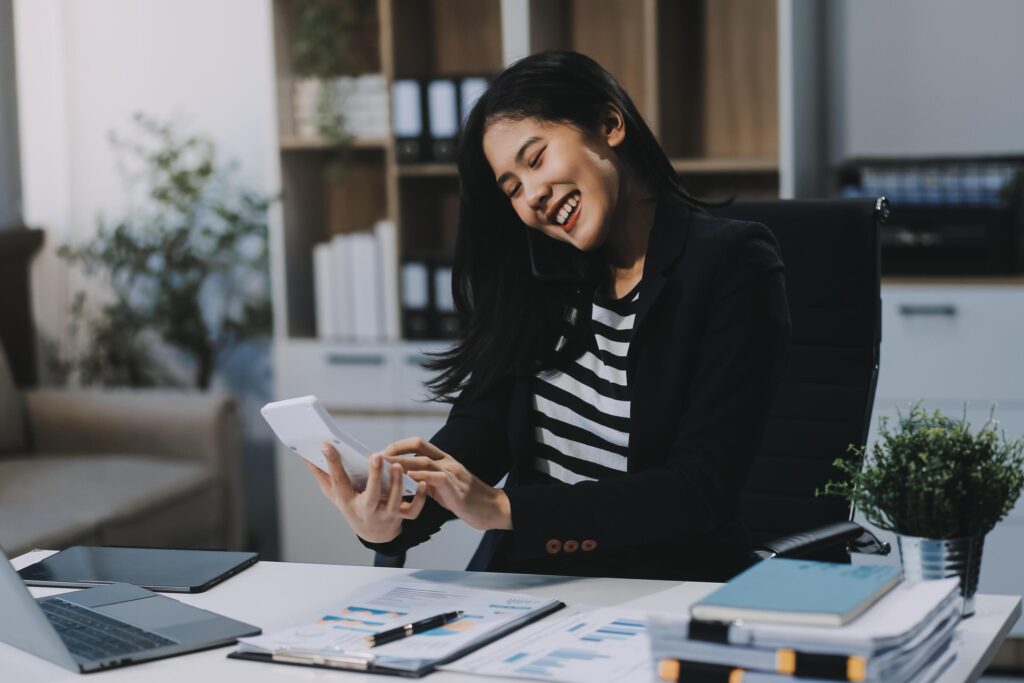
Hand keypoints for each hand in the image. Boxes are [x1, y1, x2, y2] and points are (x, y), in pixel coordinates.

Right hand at [306, 444, 427, 543]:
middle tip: (376, 456)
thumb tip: (305, 456)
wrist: (373, 534)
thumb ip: (321, 476)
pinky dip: (419, 498)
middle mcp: (366, 510)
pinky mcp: (400, 517)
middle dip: (373, 476)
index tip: (327, 445)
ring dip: (396, 483)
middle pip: (371, 495)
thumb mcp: (335, 495)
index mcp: (348, 502)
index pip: (338, 482)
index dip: (332, 464)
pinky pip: (412, 510)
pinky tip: (422, 483)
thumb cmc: (352, 507)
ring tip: (397, 465)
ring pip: (393, 501)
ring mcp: (385, 515)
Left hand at [380, 437, 511, 530]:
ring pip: (424, 460)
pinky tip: (408, 477)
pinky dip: (420, 475)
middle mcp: (447, 462)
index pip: (419, 443)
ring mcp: (452, 472)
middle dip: (396, 450)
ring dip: (403, 462)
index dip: (400, 445)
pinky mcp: (455, 487)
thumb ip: (428, 480)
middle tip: (378, 457)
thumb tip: (406, 479)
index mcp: (444, 460)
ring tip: (385, 466)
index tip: (384, 452)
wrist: (490, 509)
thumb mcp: (444, 486)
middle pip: (419, 446)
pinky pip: (435, 477)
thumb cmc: (466, 500)